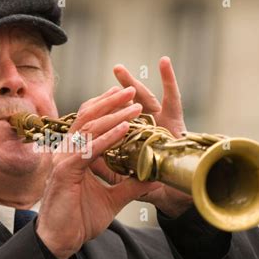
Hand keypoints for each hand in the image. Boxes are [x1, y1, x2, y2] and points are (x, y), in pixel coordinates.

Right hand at [36, 86, 150, 258]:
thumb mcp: (112, 200)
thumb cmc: (79, 219)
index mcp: (75, 154)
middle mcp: (67, 152)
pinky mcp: (66, 171)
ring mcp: (64, 160)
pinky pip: (90, 149)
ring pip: (90, 128)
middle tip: (133, 90)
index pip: (89, 122)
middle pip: (88, 117)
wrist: (61, 241)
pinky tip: (125, 128)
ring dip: (114, 114)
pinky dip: (109, 137)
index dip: (106, 107)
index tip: (126, 97)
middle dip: (111, 102)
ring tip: (134, 105)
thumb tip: (152, 177)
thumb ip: (130, 186)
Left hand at [90, 57, 192, 217]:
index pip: (114, 120)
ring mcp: (160, 122)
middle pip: (126, 106)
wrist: (176, 196)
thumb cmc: (151, 187)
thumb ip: (106, 166)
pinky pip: (173, 98)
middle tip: (112, 71)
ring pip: (144, 97)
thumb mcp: (122, 176)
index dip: (104, 110)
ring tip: (120, 67)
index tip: (90, 101)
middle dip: (117, 91)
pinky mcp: (175, 120)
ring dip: (132, 81)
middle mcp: (146, 127)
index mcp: (131, 139)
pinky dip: (169, 79)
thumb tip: (83, 155)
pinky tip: (164, 61)